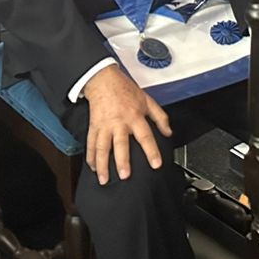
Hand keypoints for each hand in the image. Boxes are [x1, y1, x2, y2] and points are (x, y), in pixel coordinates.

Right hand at [84, 65, 171, 184]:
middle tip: (124, 175)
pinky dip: (90, 157)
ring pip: (102, 147)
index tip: (156, 164)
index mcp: (134, 116)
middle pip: (120, 144)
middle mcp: (119, 122)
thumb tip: (168, 132)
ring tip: (104, 179)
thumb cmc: (125, 89)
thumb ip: (160, 117)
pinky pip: (91, 143)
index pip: (145, 136)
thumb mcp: (147, 100)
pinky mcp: (94, 126)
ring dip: (102, 164)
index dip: (151, 151)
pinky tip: (92, 167)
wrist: (103, 80)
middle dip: (122, 161)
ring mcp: (104, 125)